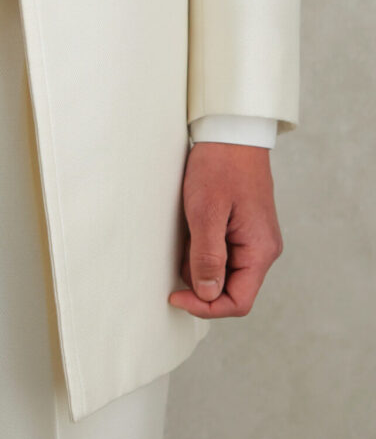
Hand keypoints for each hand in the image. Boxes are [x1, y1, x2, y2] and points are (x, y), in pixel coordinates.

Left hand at [168, 141, 283, 317]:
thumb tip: (207, 294)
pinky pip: (223, 253)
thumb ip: (208, 256)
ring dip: (201, 264)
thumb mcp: (206, 212)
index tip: (176, 297)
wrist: (231, 132)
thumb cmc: (220, 167)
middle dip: (201, 283)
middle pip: (231, 289)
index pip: (238, 301)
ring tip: (185, 236)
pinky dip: (203, 249)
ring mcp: (253, 239)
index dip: (206, 306)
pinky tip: (191, 231)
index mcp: (260, 250)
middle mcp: (262, 249)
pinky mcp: (242, 228)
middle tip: (177, 260)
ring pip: (225, 272)